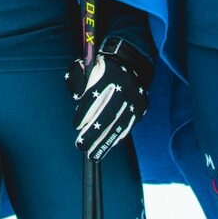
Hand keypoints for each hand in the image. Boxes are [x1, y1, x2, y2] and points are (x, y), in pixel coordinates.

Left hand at [67, 36, 153, 161]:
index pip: (95, 95)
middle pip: (108, 114)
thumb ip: (75, 80)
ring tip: (93, 154)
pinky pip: (128, 126)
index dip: (84, 113)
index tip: (76, 126)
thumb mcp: (84, 66)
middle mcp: (125, 84)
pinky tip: (106, 146)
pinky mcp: (142, 107)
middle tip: (81, 146)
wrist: (130, 64)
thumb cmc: (99, 69)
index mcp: (109, 72)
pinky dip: (116, 137)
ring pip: (119, 124)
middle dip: (93, 133)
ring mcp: (136, 97)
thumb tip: (77, 98)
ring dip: (105, 142)